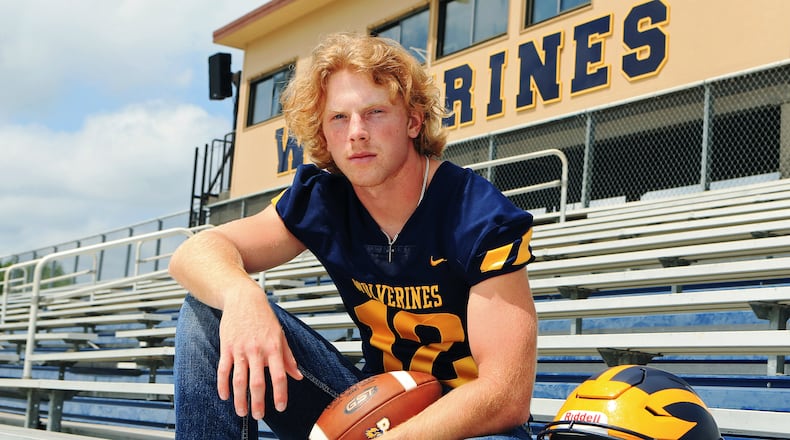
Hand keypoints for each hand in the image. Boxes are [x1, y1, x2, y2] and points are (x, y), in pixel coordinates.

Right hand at [216, 289, 302, 419]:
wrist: (244, 300)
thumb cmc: (264, 317)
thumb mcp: (280, 335)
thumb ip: (288, 358)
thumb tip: (297, 376)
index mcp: (273, 348)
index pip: (278, 376)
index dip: (280, 394)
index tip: (280, 407)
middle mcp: (257, 350)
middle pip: (257, 382)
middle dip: (257, 403)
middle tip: (258, 416)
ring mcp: (240, 349)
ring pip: (239, 380)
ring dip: (240, 399)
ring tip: (242, 412)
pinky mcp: (227, 347)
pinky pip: (223, 370)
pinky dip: (223, 385)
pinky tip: (225, 396)